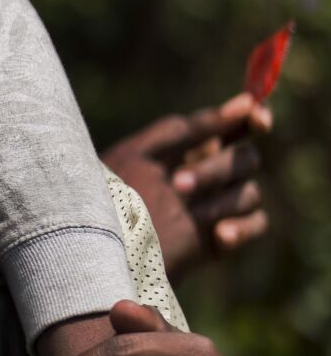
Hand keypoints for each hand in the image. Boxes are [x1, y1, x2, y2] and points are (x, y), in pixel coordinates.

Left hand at [102, 93, 272, 275]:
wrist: (99, 253)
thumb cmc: (112, 199)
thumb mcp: (139, 157)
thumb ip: (185, 129)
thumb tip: (244, 102)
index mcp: (189, 148)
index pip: (235, 126)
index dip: (253, 118)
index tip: (257, 117)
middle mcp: (210, 174)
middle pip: (245, 159)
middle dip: (216, 170)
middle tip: (178, 186)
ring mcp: (219, 205)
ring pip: (250, 192)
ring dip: (223, 201)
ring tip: (190, 214)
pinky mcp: (224, 237)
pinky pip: (256, 223)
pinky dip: (242, 228)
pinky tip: (220, 235)